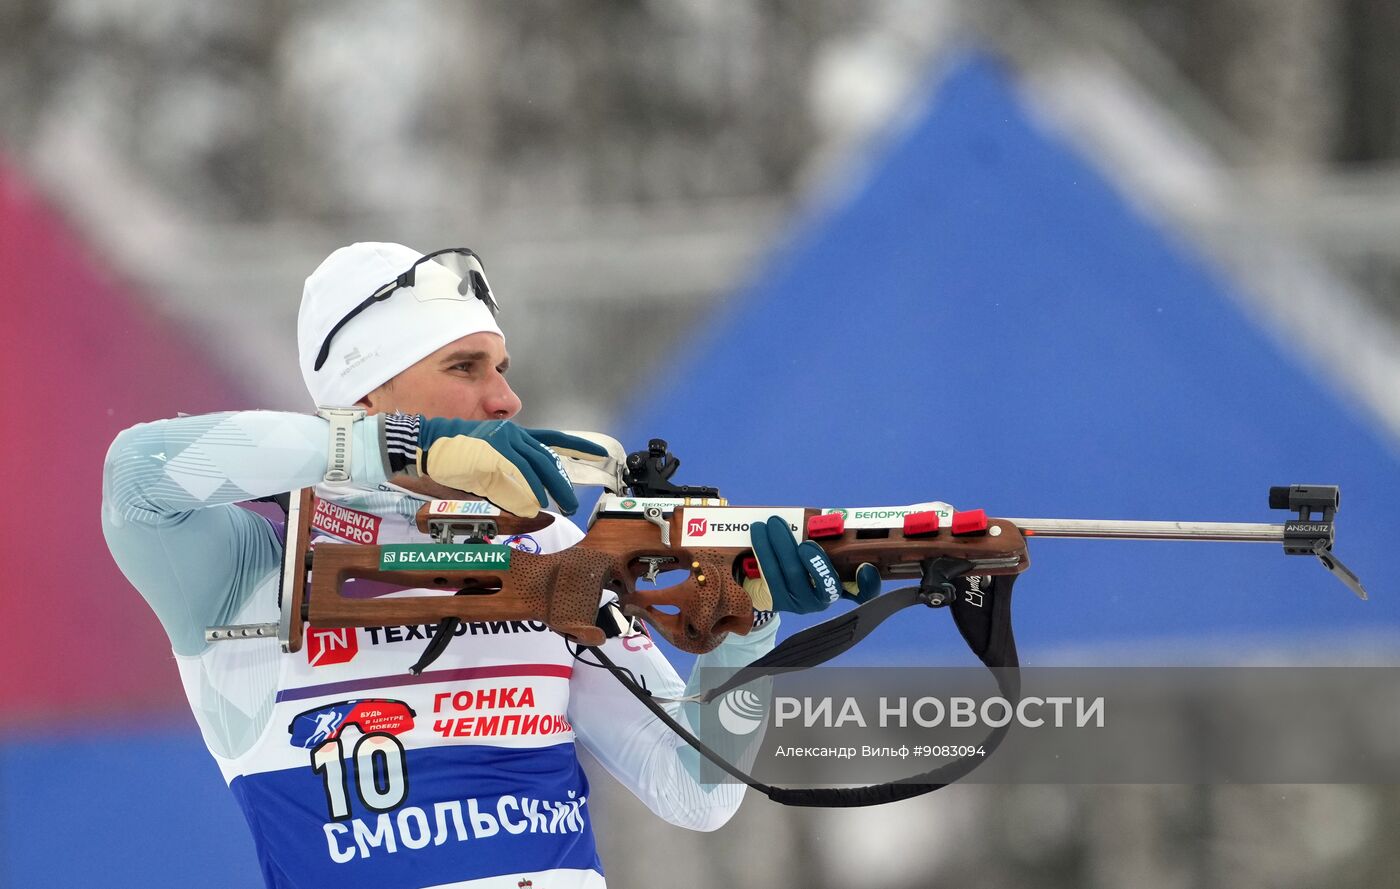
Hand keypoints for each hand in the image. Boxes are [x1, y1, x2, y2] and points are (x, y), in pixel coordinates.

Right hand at [417, 418, 607, 515]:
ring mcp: (502, 440)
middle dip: (564, 482)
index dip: (577, 446)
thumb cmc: (451, 459)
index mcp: (513, 436)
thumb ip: (509, 484)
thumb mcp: (486, 471)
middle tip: (573, 502)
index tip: (599, 453)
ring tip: (563, 505)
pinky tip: (536, 501)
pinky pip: (519, 471)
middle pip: (547, 457)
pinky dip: (529, 487)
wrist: (424, 445)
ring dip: (553, 487)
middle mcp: (512, 434)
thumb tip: (529, 505)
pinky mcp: (492, 450)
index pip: (552, 438)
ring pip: (538, 464)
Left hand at [744, 516, 880, 613]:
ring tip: (765, 525)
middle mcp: (822, 600)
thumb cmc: (804, 564)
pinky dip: (762, 553)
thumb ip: (831, 542)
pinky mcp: (777, 601)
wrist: (773, 587)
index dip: (868, 584)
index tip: (864, 567)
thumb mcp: (821, 555)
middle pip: (818, 578)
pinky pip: (768, 576)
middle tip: (790, 528)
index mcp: (840, 587)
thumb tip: (831, 521)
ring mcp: (798, 603)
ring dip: (774, 546)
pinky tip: (757, 537)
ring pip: (788, 574)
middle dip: (806, 552)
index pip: (863, 593)